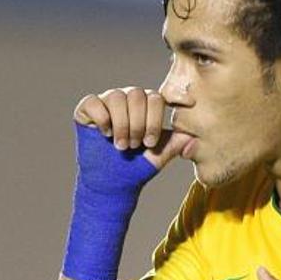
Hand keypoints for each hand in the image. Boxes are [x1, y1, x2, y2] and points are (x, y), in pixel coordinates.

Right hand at [74, 87, 189, 169]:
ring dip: (121, 125)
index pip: (155, 98)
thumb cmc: (136, 167)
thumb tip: (193, 136)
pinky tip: (105, 135)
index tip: (151, 143)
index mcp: (146, 106)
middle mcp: (127, 99)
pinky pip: (94, 102)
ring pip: (116, 97)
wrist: (111, 184)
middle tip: (135, 146)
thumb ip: (175, 143)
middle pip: (137, 95)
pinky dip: (102, 119)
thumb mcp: (158, 156)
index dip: (154, 121)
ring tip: (121, 145)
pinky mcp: (86, 109)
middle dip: (138, 124)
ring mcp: (106, 102)